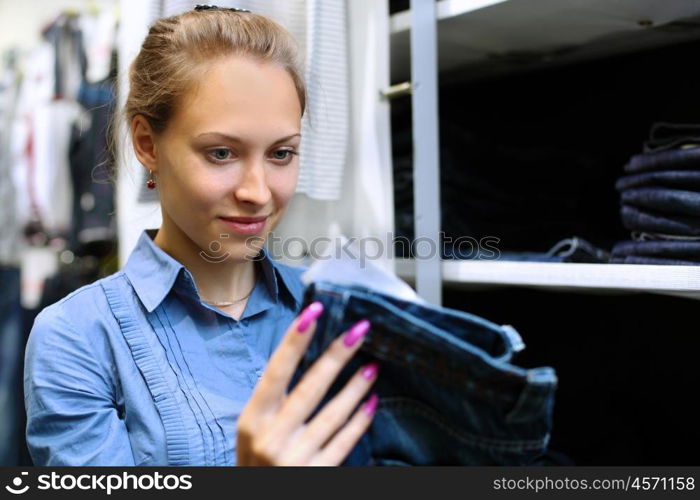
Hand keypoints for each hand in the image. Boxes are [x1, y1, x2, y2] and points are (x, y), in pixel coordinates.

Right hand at [236, 301, 378, 465]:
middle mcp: (271, 439)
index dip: (295, 341)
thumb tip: (303, 355)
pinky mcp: (317, 476)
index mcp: (252, 420)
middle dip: (336, 356)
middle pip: (309, 388)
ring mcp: (294, 459)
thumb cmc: (255, 462)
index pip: (276, 372)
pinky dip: (359, 422)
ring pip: (332, 415)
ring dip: (355, 387)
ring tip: (373, 365)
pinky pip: (343, 443)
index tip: (314, 313)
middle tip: (359, 331)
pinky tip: (372, 403)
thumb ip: (273, 401)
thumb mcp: (254, 430)